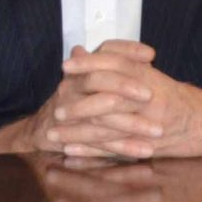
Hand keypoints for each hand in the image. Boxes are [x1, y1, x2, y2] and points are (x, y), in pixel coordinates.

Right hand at [0, 41, 154, 157]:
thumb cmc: (74, 102)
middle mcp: (71, 87)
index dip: (126, 51)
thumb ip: (111, 66)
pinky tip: (144, 150)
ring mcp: (69, 112)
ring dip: (131, 125)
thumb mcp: (89, 79)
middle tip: (150, 95)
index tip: (150, 56)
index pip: (103, 53)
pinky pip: (100, 144)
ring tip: (157, 131)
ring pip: (101, 117)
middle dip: (125, 87)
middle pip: (97, 81)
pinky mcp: (71, 138)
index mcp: (79, 70)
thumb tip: (145, 54)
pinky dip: (123, 148)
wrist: (43, 130)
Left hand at [14, 42, 201, 159]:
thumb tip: (77, 52)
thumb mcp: (143, 73)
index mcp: (146, 77)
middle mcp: (148, 98)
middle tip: (56, 108)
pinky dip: (93, 152)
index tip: (65, 67)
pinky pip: (117, 149)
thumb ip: (111, 62)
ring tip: (55, 135)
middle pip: (109, 97)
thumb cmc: (169, 95)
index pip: (115, 64)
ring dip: (80, 132)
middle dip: (80, 104)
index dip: (90, 64)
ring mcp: (149, 123)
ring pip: (110, 128)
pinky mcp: (149, 145)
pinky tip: (72, 152)